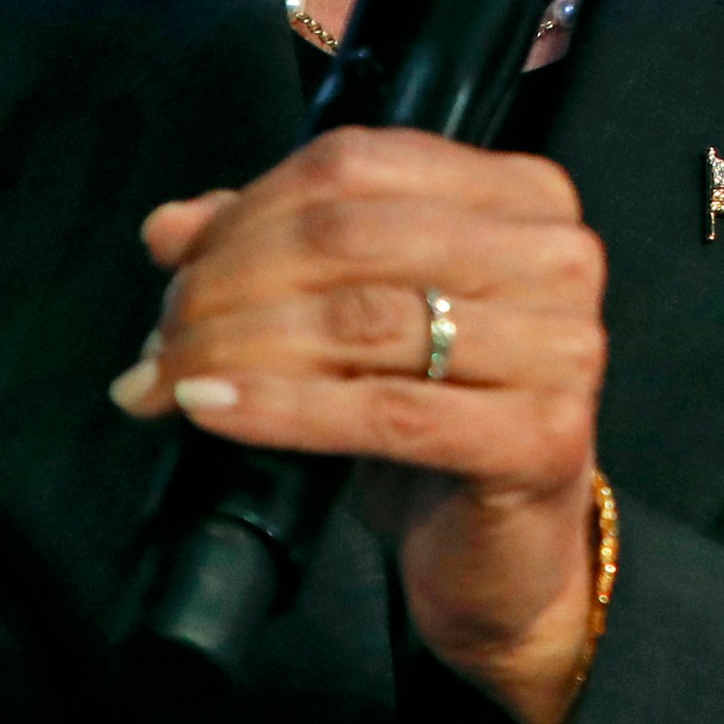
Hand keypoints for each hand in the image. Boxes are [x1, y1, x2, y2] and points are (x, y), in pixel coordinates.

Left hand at [111, 127, 609, 723]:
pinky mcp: (543, 435)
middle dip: (229, 283)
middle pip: (352, 237)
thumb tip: (168, 226)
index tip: (174, 269)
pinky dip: (279, 407)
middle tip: (161, 339)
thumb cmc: (437, 423)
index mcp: (523, 197)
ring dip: (237, 347)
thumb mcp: (357, 322)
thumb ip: (276, 255)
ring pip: (363, 321)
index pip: (357, 164)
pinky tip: (211, 408)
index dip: (246, 211)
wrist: (505, 558)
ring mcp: (563, 345)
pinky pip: (384, 411)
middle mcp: (557, 256)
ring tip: (167, 380)